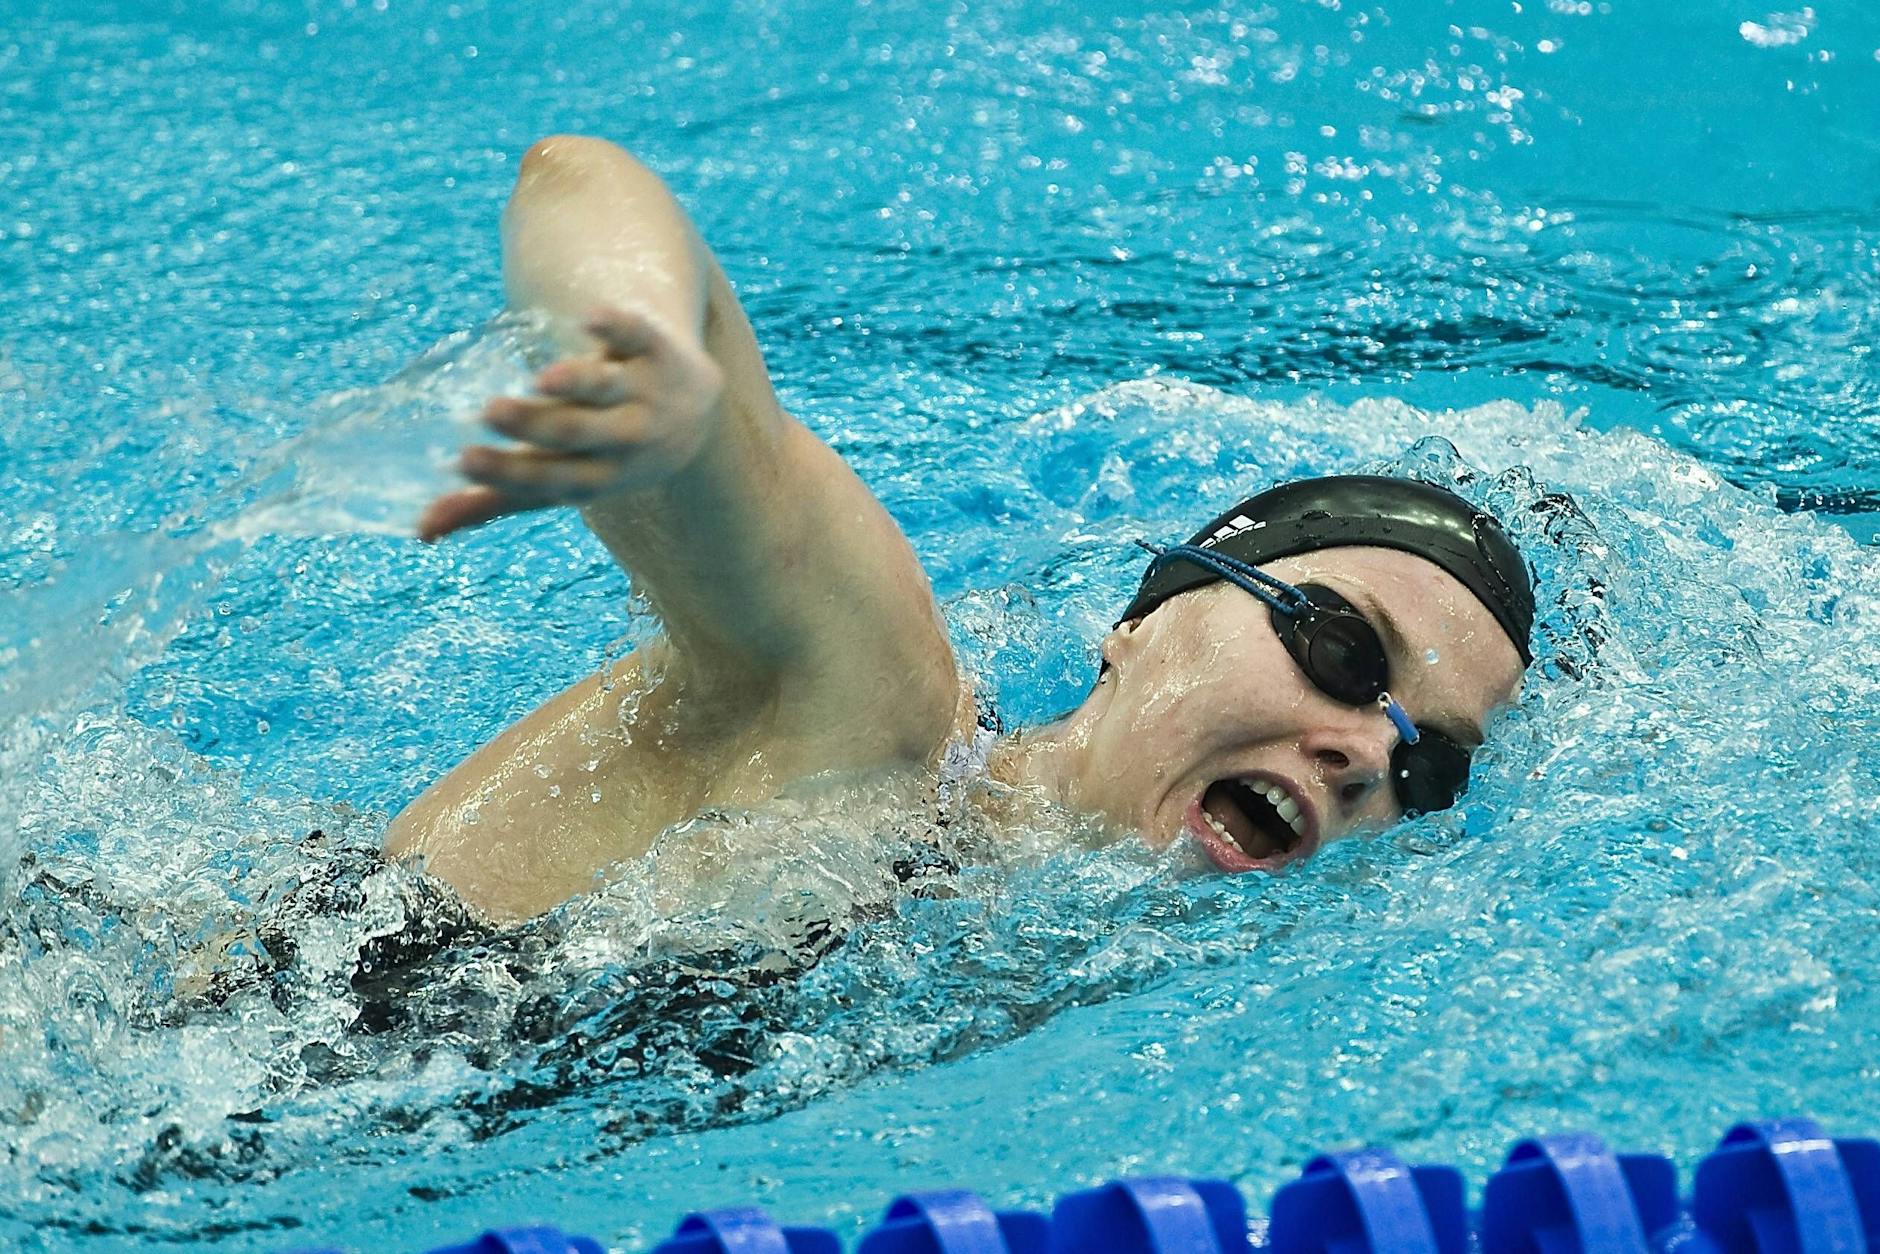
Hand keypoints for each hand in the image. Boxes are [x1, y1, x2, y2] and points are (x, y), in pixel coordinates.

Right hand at [417, 305, 724, 541]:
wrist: (694, 407)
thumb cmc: (606, 450)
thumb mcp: (562, 480)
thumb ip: (495, 501)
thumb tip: (419, 532)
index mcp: (600, 478)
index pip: (552, 480)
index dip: (509, 473)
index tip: (462, 460)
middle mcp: (627, 438)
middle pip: (577, 435)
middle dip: (534, 427)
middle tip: (488, 414)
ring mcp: (644, 391)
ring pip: (606, 389)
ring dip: (575, 384)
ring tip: (541, 380)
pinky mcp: (654, 347)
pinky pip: (637, 335)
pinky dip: (615, 327)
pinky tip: (589, 319)